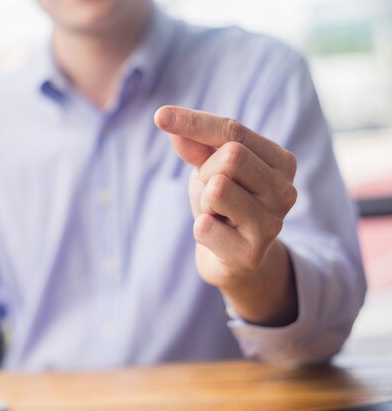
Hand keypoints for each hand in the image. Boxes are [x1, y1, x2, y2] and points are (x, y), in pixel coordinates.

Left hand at [154, 106, 297, 325]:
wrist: (234, 259)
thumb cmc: (224, 204)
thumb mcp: (209, 168)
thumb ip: (194, 145)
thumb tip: (168, 119)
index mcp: (281, 161)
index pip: (233, 130)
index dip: (193, 122)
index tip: (160, 116)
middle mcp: (285, 191)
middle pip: (230, 156)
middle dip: (206, 171)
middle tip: (212, 191)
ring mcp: (273, 224)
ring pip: (218, 190)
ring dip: (204, 201)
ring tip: (216, 214)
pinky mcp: (252, 254)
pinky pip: (204, 227)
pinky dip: (201, 229)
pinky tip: (218, 237)